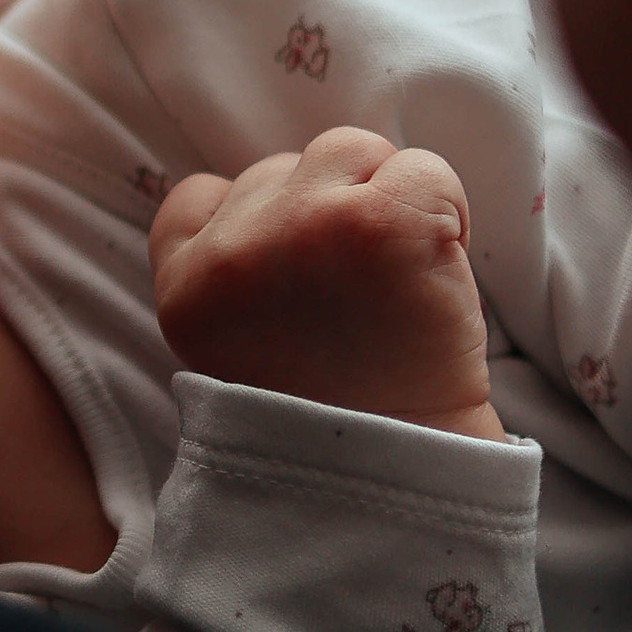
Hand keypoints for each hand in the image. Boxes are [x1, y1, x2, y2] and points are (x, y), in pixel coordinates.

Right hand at [150, 126, 502, 437]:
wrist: (399, 480)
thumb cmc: (331, 416)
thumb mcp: (235, 347)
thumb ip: (237, 272)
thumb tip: (288, 203)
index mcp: (185, 286)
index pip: (199, 196)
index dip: (256, 219)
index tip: (296, 274)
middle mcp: (233, 251)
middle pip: (283, 168)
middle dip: (327, 212)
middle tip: (359, 293)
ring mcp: (305, 227)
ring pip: (350, 151)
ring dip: (384, 195)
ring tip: (400, 273)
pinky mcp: (384, 222)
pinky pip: (424, 169)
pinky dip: (447, 207)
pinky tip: (440, 267)